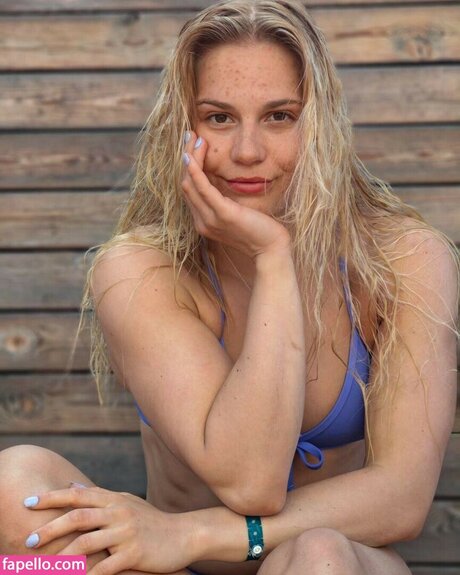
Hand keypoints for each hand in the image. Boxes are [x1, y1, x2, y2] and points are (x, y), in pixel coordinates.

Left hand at [23, 486, 197, 574]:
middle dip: (50, 528)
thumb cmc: (150, 519)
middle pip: (78, 517)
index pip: (77, 495)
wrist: (183, 534)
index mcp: (114, 499)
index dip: (52, 498)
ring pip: (87, 543)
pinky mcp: (134, 553)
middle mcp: (118, 512)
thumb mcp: (125, 501)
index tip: (29, 503)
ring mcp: (126, 533)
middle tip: (29, 540)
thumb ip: (99, 495)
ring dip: (62, 556)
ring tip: (45, 567)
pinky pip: (106, 566)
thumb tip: (71, 486)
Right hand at [182, 131, 290, 257]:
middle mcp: (202, 221)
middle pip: (185, 184)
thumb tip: (224, 180)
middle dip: (186, 156)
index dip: (188, 166)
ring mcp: (210, 219)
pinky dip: (195, 171)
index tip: (193, 145)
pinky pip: (202, 189)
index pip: (189, 189)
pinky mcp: (222, 215)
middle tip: (190, 135)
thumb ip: (227, 201)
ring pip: (189, 183)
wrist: (271, 250)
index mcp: (204, 221)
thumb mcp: (239, 213)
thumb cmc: (260, 230)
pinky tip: (193, 155)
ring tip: (194, 137)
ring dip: (190, 157)